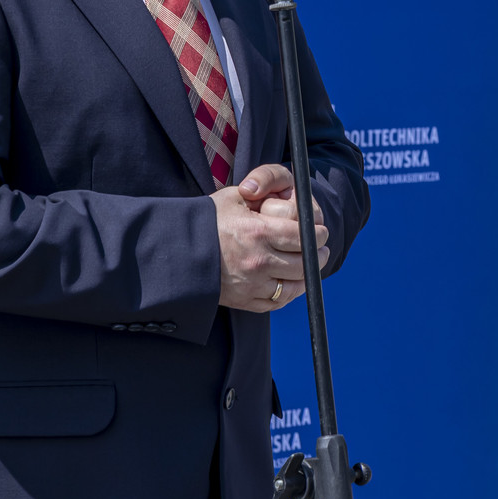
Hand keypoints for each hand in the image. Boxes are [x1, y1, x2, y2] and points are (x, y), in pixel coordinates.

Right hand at [210, 165, 328, 311]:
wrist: (175, 250)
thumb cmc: (206, 220)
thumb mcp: (234, 198)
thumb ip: (264, 197)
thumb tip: (289, 197)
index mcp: (258, 232)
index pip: (303, 236)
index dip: (317, 234)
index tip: (322, 232)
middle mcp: (258, 261)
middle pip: (304, 262)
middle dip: (318, 254)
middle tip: (323, 248)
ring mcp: (252, 284)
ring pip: (294, 285)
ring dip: (308, 275)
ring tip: (312, 265)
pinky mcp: (244, 300)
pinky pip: (276, 301)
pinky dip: (289, 293)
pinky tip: (292, 283)